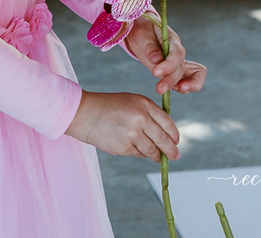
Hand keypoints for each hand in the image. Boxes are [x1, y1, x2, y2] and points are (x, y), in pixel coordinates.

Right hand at [64, 90, 180, 161]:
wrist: (83, 113)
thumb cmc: (108, 107)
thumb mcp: (131, 102)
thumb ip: (148, 115)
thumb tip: (165, 136)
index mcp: (144, 104)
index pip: (168, 123)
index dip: (174, 135)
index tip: (176, 142)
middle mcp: (141, 118)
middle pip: (164, 139)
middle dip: (171, 151)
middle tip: (175, 156)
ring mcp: (133, 133)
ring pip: (152, 150)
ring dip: (156, 155)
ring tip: (157, 157)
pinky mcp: (124, 147)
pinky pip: (138, 154)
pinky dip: (139, 153)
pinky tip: (133, 148)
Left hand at [123, 17, 206, 96]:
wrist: (140, 32)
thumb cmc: (142, 29)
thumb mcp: (142, 33)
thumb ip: (150, 46)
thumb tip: (157, 59)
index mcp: (172, 40)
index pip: (177, 54)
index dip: (169, 65)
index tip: (155, 72)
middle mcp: (178, 53)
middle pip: (182, 69)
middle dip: (171, 80)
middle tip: (159, 89)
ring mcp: (178, 63)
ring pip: (191, 78)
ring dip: (179, 87)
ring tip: (163, 91)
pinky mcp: (173, 72)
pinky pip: (184, 82)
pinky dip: (179, 88)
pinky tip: (167, 90)